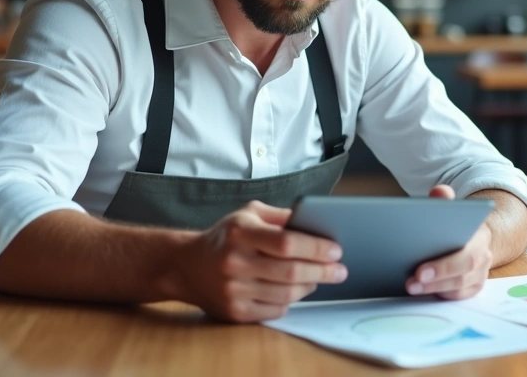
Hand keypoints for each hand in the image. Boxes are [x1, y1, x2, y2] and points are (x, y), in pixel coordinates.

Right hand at [161, 200, 346, 322]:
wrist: (186, 266)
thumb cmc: (226, 237)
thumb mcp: (248, 214)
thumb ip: (280, 216)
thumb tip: (316, 222)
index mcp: (240, 232)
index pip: (286, 243)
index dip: (315, 248)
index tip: (336, 250)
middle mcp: (234, 262)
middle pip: (291, 271)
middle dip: (323, 271)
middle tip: (340, 271)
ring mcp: (233, 290)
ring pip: (286, 294)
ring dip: (310, 286)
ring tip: (319, 278)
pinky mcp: (234, 312)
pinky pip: (275, 310)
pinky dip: (291, 301)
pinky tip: (296, 291)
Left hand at [405, 185, 493, 299]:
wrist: (474, 236)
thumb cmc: (455, 224)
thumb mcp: (451, 208)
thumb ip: (444, 199)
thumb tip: (439, 192)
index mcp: (480, 237)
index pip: (466, 254)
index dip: (444, 266)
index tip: (420, 270)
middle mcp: (484, 258)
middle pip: (462, 275)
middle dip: (435, 280)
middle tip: (410, 282)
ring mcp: (479, 275)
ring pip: (458, 288)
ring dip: (433, 290)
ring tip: (410, 287)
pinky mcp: (472, 287)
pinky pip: (457, 297)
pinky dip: (439, 295)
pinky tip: (420, 291)